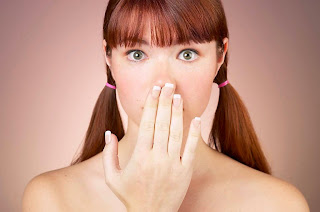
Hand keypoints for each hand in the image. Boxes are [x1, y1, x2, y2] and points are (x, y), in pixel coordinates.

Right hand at [102, 83, 200, 211]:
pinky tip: (196, 118)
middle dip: (165, 102)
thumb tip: (109, 132)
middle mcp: (157, 158)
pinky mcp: (186, 171)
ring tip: (178, 96)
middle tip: (168, 85)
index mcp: (140, 156)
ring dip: (177, 112)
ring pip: (176, 132)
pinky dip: (194, 133)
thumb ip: (109, 154)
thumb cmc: (130, 195)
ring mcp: (173, 164)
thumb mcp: (112, 177)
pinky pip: (192, 149)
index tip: (154, 90)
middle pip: (162, 123)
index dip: (151, 105)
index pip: (147, 124)